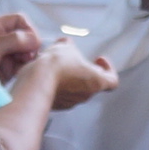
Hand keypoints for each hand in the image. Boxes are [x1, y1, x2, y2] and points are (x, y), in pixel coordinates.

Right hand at [0, 12, 119, 108]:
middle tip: (75, 61)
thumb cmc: (56, 68)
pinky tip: (48, 76)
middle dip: (84, 71)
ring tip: (59, 66)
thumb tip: (66, 44)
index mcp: (96, 81)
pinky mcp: (57, 105)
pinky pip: (61, 95)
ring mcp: (71, 102)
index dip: (108, 69)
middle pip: (92, 83)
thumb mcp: (65, 47)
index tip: (99, 61)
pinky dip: (57, 87)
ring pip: (75, 90)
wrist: (36, 84)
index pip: (112, 80)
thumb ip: (69, 46)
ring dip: (70, 79)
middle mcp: (86, 95)